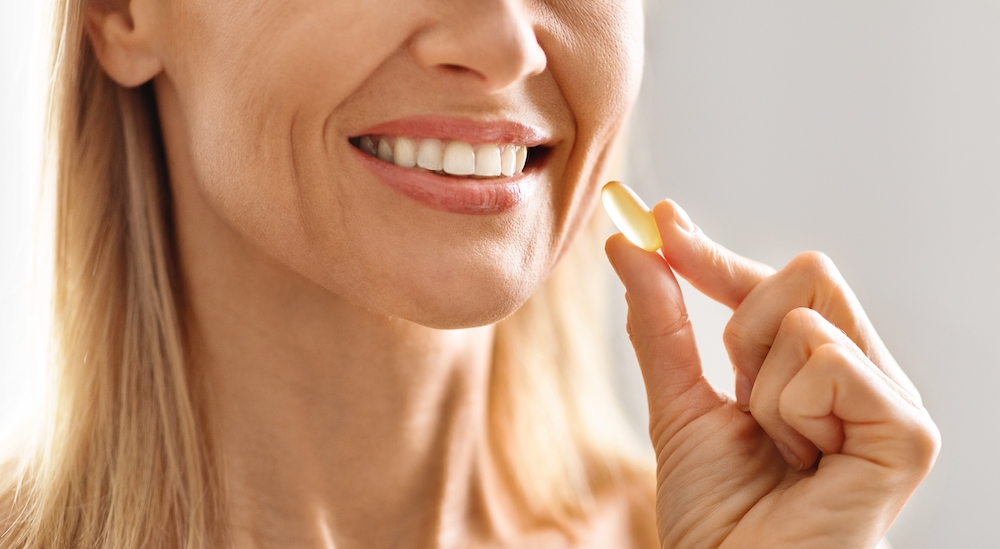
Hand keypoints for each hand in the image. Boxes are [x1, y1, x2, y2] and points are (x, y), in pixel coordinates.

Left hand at [605, 199, 939, 548]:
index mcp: (822, 368)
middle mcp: (866, 375)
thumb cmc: (716, 514)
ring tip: (779, 451)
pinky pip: (827, 361)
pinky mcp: (909, 433)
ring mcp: (893, 402)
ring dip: (762, 390)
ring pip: (806, 317)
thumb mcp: (678, 402)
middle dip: (743, 332)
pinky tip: (806, 462)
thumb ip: (661, 322)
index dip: (715, 256)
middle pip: (807, 272)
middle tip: (744, 403)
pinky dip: (791, 412)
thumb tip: (631, 242)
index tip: (660, 220)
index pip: (780, 280)